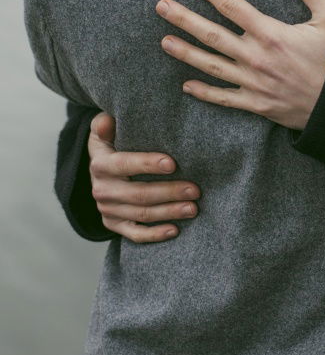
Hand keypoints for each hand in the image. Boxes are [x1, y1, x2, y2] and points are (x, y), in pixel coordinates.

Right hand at [88, 112, 200, 242]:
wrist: (100, 170)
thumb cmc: (111, 143)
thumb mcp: (104, 130)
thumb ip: (105, 124)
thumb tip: (107, 120)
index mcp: (100, 164)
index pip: (124, 164)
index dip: (147, 164)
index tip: (173, 164)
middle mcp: (101, 190)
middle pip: (139, 194)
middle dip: (169, 192)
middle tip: (195, 190)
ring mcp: (108, 210)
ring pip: (142, 215)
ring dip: (169, 212)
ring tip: (193, 208)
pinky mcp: (114, 224)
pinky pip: (135, 234)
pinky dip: (155, 235)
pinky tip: (175, 230)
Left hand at [156, 0, 324, 130]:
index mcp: (272, 33)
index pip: (231, 6)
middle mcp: (256, 58)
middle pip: (212, 35)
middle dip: (184, 19)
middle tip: (161, 6)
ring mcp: (254, 84)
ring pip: (212, 66)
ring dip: (186, 53)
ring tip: (164, 40)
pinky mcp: (257, 105)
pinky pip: (224, 99)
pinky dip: (205, 92)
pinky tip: (187, 85)